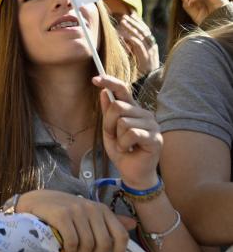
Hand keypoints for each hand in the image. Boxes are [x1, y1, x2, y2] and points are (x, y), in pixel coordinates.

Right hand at [17, 189, 132, 251]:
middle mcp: (91, 208)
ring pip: (88, 244)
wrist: (36, 202)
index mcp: (102, 209)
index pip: (120, 234)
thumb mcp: (88, 213)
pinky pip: (73, 241)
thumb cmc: (63, 210)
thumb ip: (109, 220)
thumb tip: (133, 224)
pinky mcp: (62, 215)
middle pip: (104, 242)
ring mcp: (76, 210)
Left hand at [95, 74, 161, 189]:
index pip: (122, 90)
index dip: (109, 82)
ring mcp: (152, 125)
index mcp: (133, 109)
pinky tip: (129, 150)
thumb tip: (103, 92)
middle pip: (117, 106)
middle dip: (108, 123)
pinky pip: (132, 133)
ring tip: (124, 145)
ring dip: (117, 136)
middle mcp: (144, 114)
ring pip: (123, 121)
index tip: (94, 79)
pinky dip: (124, 144)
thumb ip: (107, 112)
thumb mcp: (109, 130)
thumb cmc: (122, 151)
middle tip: (113, 136)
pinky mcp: (155, 138)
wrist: (133, 173)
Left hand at [114, 14, 158, 74]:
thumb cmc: (142, 73)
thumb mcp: (139, 57)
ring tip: (123, 21)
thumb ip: (134, 48)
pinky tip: (124, 35)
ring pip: (142, 37)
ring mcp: (150, 54)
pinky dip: (132, 39)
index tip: (132, 14)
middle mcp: (153, 49)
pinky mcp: (146, 59)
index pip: (146, 31)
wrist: (148, 86)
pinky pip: (139, 46)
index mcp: (152, 47)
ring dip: (132, 28)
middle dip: (135, 22)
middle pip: (144, 31)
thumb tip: (125, 38)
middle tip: (125, 16)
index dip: (139, 22)